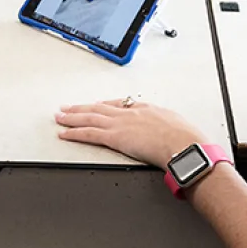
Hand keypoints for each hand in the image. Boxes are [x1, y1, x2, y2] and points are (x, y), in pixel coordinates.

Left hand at [55, 99, 208, 169]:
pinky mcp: (114, 137)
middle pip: (100, 108)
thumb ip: (169, 128)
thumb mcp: (178, 125)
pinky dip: (74, 133)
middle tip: (68, 107)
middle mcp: (130, 113)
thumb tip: (172, 134)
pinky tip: (64, 134)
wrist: (184, 144)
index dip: (105, 104)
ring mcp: (121, 124)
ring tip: (60, 117)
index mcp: (146, 109)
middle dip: (83, 107)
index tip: (97, 104)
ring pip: (90, 118)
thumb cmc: (186, 138)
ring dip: (73, 117)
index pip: (120, 104)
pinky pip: (89, 134)